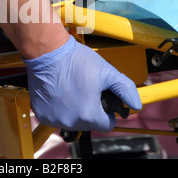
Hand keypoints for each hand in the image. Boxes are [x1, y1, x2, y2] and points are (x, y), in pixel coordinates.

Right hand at [23, 36, 141, 131]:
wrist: (48, 51)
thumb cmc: (75, 59)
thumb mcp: (106, 71)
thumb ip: (125, 89)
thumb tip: (136, 104)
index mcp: (88, 114)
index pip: (106, 125)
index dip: (108, 112)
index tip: (102, 100)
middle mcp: (70, 120)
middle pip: (89, 123)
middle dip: (90, 109)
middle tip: (86, 90)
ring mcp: (54, 118)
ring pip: (71, 121)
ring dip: (74, 110)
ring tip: (73, 89)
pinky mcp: (41, 113)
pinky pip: (55, 117)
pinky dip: (58, 108)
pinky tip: (59, 92)